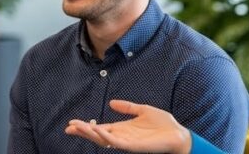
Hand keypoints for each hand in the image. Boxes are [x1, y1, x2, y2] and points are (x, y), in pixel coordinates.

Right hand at [65, 100, 191, 153]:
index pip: (100, 128)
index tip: (72, 123)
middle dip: (83, 132)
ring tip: (78, 127)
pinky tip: (97, 129)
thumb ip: (127, 107)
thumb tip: (111, 103)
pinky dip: (105, 136)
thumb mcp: (143, 110)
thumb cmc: (164, 125)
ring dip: (90, 134)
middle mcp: (122, 137)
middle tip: (69, 127)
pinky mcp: (134, 147)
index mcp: (123, 129)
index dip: (86, 126)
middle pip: (98, 136)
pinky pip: (116, 143)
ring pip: (104, 140)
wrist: (179, 135)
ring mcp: (127, 143)